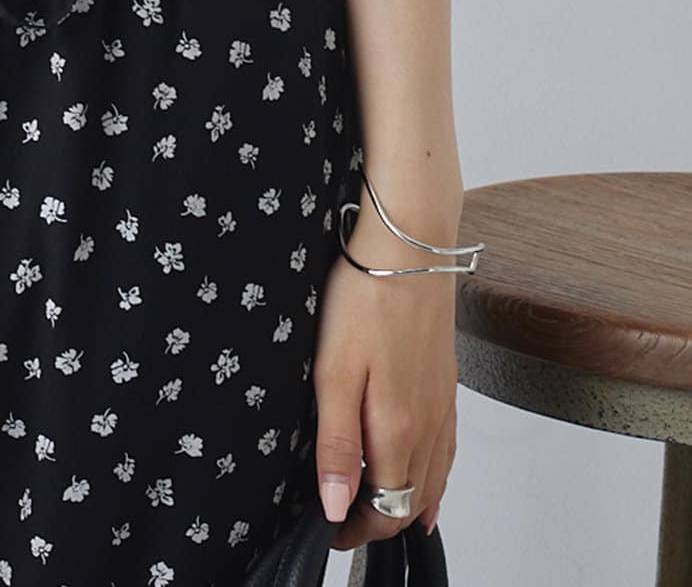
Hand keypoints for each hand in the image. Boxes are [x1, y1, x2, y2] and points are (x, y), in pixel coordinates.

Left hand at [310, 188, 462, 549]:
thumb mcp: (333, 373)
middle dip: (379, 519)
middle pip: (412, 499)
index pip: (386, 508)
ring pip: (434, 476)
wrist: (409, 244)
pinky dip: (434, 473)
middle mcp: (429, 424)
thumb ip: (338, 444)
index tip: (329, 531)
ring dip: (408, 500)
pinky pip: (446, 446)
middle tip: (343, 522)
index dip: (357, 529)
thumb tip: (339, 507)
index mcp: (399, 429)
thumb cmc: (366, 298)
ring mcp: (442, 402)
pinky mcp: (446, 380)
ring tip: (378, 512)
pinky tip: (425, 473)